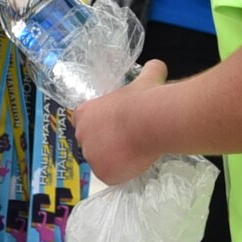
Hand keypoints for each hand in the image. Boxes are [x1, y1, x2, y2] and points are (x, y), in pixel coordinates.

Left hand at [72, 59, 168, 184]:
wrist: (149, 121)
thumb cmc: (143, 98)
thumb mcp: (145, 79)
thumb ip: (149, 72)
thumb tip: (159, 65)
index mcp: (84, 113)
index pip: (83, 122)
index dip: (99, 127)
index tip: (114, 128)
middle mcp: (82, 135)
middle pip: (91, 144)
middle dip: (105, 145)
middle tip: (126, 141)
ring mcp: (91, 157)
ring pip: (102, 161)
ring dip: (114, 159)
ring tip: (134, 152)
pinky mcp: (103, 174)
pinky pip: (112, 176)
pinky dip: (123, 173)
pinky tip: (136, 163)